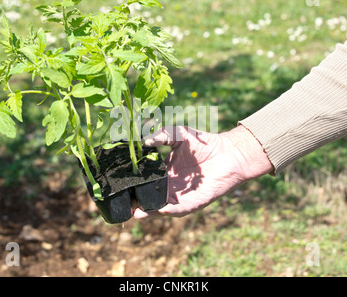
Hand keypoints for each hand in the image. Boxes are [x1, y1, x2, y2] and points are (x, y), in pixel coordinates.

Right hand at [133, 125, 273, 218]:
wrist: (228, 154)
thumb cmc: (203, 143)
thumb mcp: (178, 134)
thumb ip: (162, 135)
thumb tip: (144, 141)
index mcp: (162, 171)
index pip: (143, 179)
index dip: (131, 181)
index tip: (117, 182)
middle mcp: (168, 186)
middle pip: (148, 196)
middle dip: (135, 200)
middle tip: (120, 200)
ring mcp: (179, 196)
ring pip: (158, 206)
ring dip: (146, 210)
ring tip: (133, 211)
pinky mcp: (192, 203)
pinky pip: (177, 210)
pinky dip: (166, 211)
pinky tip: (156, 209)